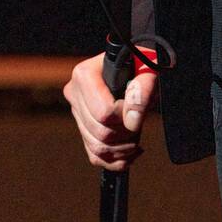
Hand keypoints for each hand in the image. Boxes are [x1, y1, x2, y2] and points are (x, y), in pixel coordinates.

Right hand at [63, 52, 156, 171]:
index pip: (103, 113)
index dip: (126, 117)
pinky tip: (132, 152)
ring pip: (97, 147)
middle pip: (100, 132)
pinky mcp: (83, 126)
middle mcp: (74, 93)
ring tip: (137, 136)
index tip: (139, 107)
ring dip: (123, 148)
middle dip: (126, 134)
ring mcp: (76, 112)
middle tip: (140, 123)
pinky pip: (94, 155)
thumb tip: (132, 121)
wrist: (135, 63)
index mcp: (84, 75)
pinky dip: (115, 160)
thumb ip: (143, 89)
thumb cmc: (141, 61)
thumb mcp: (147, 67)